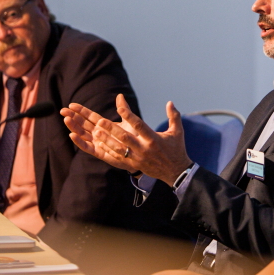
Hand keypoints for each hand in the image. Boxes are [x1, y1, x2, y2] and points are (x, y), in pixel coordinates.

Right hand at [61, 102, 135, 171]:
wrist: (140, 152)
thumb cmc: (134, 137)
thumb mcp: (130, 121)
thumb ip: (124, 109)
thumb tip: (120, 95)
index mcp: (103, 125)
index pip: (89, 116)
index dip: (80, 110)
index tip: (71, 105)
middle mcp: (98, 133)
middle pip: (83, 124)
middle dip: (73, 117)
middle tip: (62, 110)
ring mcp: (97, 143)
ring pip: (82, 134)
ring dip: (74, 127)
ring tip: (66, 119)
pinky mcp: (99, 152)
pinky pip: (87, 147)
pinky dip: (79, 142)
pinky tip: (72, 135)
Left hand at [62, 94, 191, 185]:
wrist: (176, 172)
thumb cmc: (176, 149)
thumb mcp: (177, 132)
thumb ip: (174, 116)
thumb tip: (170, 102)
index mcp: (154, 139)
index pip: (139, 125)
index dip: (129, 116)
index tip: (119, 107)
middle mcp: (144, 149)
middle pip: (125, 138)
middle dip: (112, 129)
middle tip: (100, 121)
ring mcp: (138, 159)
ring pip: (119, 149)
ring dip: (106, 140)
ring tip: (95, 132)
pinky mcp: (133, 166)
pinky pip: (118, 158)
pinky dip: (108, 152)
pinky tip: (99, 145)